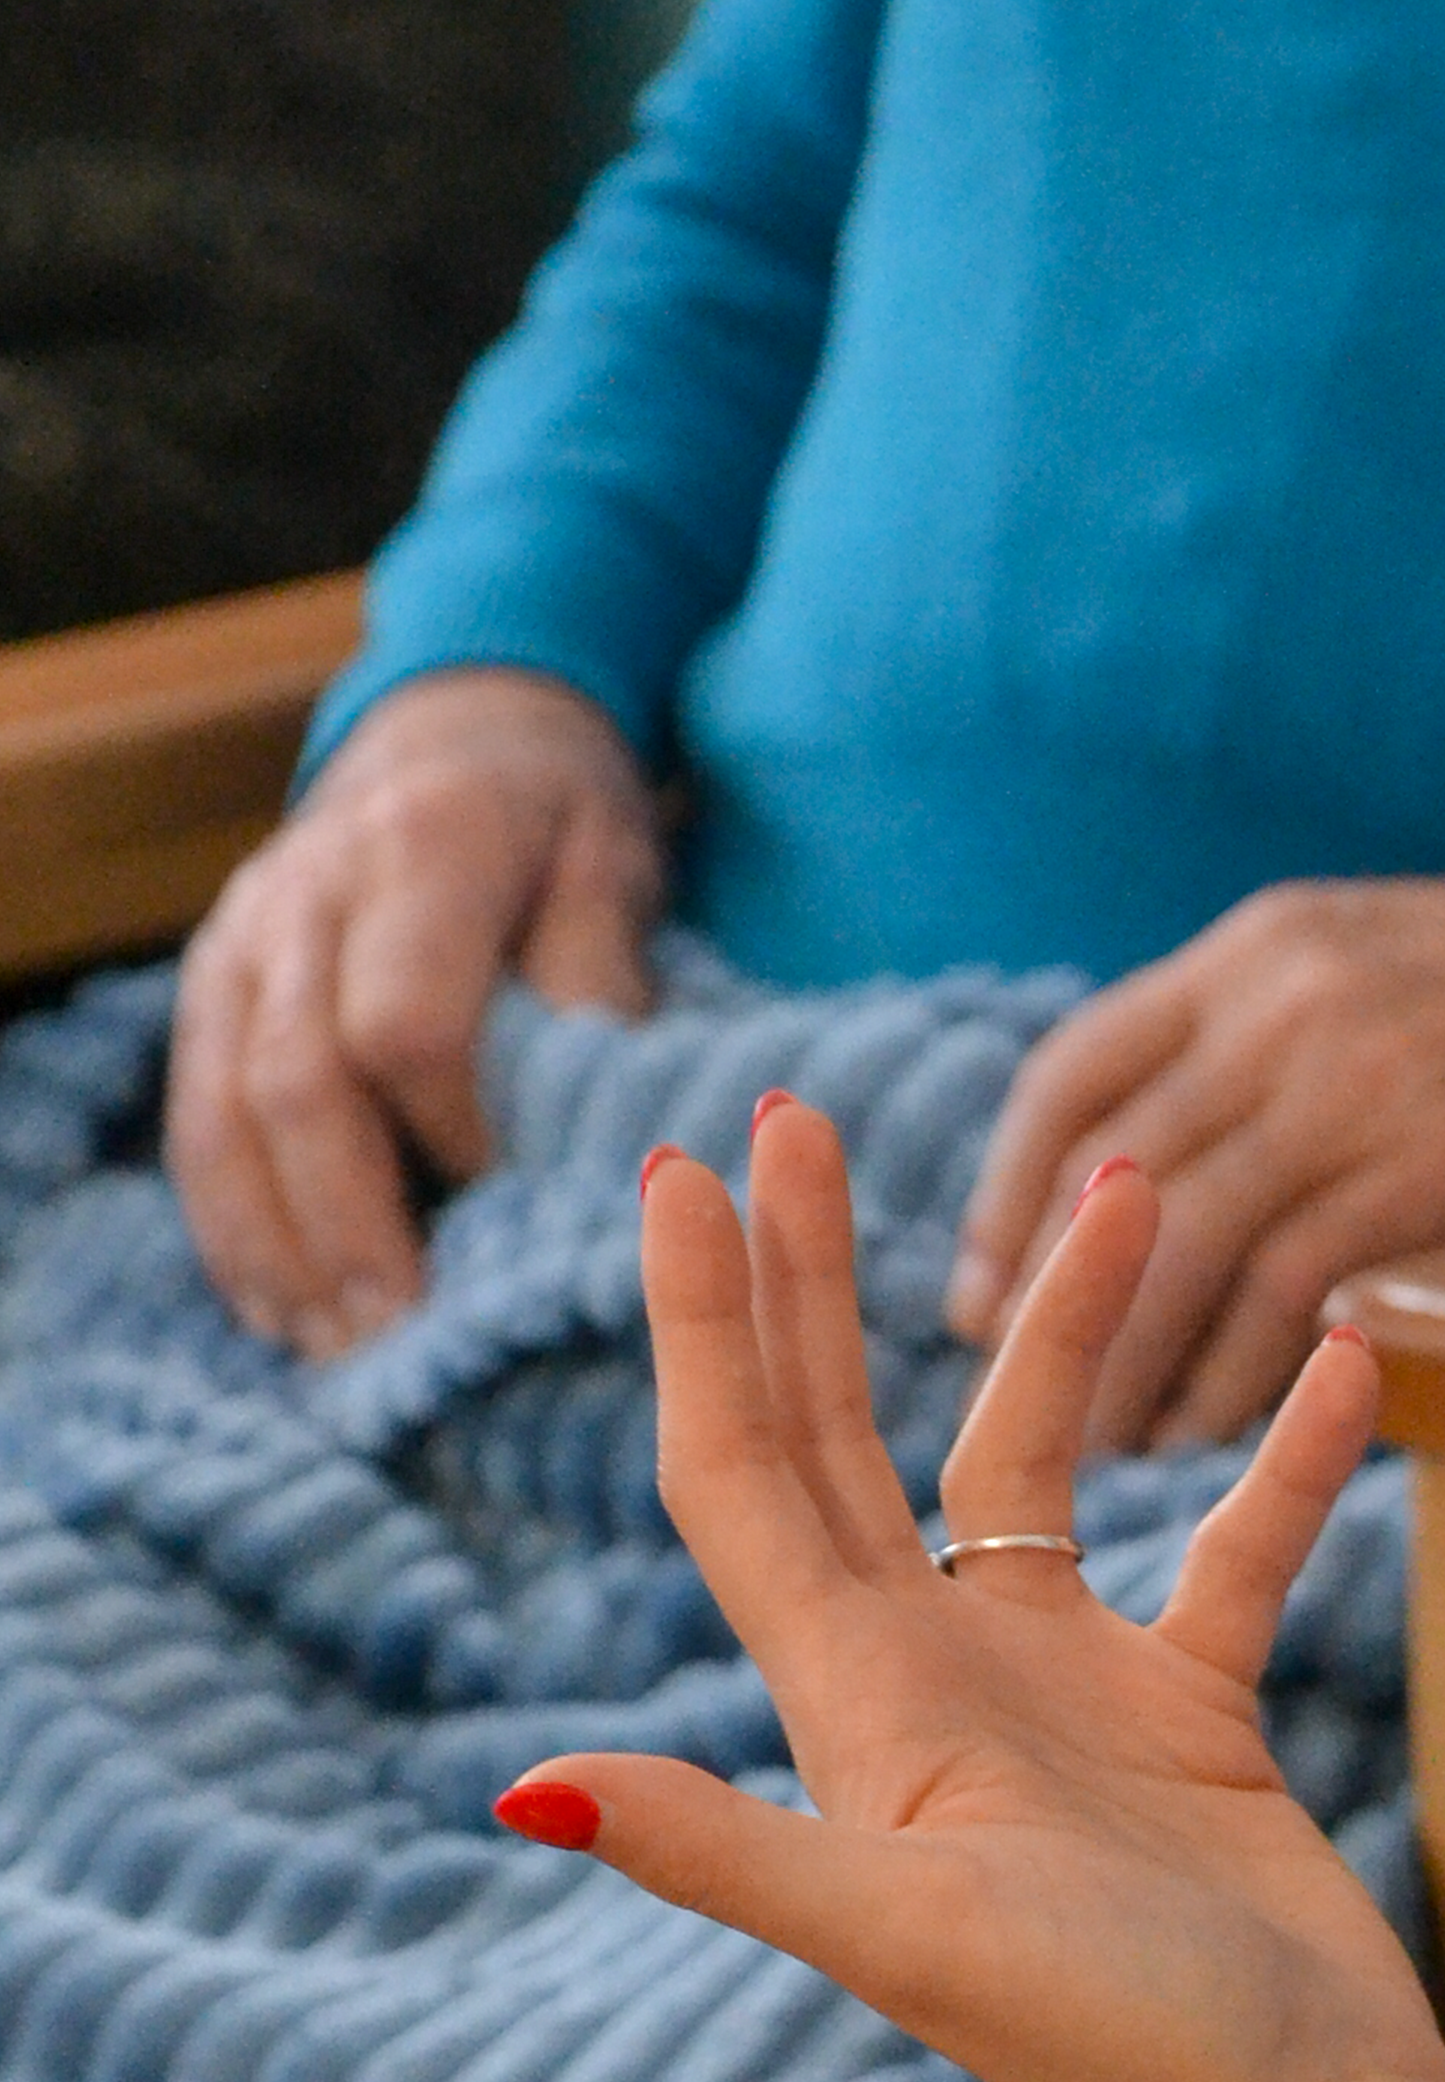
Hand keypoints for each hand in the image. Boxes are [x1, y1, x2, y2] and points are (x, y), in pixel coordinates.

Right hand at [169, 665, 664, 1349]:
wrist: (454, 733)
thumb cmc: (556, 814)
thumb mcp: (615, 859)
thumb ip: (600, 971)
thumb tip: (602, 1106)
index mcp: (425, 844)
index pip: (408, 1020)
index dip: (457, 1130)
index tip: (515, 1203)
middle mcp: (307, 892)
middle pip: (296, 1080)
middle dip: (347, 1221)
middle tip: (404, 1331)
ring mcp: (239, 941)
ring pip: (223, 1114)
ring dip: (277, 1245)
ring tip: (340, 1348)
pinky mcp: (207, 987)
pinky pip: (192, 1121)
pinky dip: (232, 1224)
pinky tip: (279, 1306)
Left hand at [504, 1099, 1444, 2081]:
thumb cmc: (1113, 2050)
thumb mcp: (906, 1934)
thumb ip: (726, 1850)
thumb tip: (523, 1795)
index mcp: (856, 1709)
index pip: (748, 1475)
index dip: (707, 1326)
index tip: (689, 1175)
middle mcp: (938, 1681)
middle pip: (853, 1433)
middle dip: (817, 1274)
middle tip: (798, 1113)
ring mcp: (1067, 1694)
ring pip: (1043, 1458)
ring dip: (1070, 1321)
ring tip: (1125, 1184)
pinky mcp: (1193, 1717)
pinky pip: (1234, 1542)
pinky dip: (1283, 1448)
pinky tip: (1343, 1353)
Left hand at [946, 877, 1444, 1449]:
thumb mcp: (1352, 959)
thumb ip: (1237, 1040)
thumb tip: (1109, 1177)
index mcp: (1254, 952)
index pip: (1075, 1077)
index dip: (1009, 1201)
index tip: (980, 1294)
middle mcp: (1288, 1007)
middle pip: (1115, 1176)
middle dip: (1051, 1305)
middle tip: (1028, 1397)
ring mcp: (1362, 1088)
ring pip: (1189, 1248)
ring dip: (1134, 1360)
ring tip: (1117, 1438)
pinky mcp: (1439, 1173)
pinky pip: (1290, 1292)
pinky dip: (1234, 1371)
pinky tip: (1215, 1423)